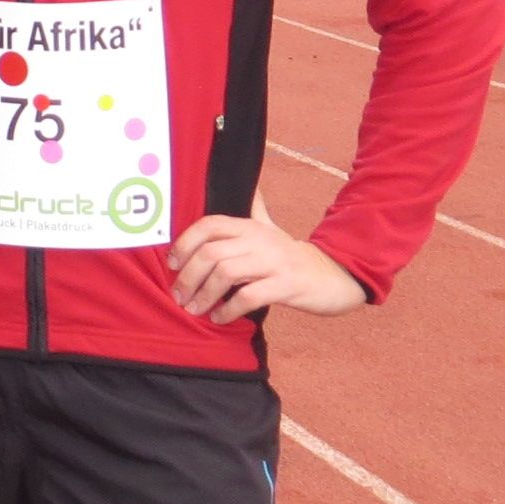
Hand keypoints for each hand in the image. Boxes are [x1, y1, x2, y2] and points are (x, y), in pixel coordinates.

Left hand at [168, 216, 365, 324]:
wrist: (332, 276)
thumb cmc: (291, 255)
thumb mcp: (271, 229)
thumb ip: (254, 209)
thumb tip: (247, 185)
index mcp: (250, 226)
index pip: (209, 225)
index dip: (185, 242)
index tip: (172, 263)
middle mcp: (259, 239)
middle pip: (211, 253)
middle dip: (189, 277)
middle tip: (179, 296)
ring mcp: (274, 262)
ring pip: (226, 274)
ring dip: (204, 295)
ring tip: (195, 309)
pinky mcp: (286, 285)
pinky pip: (248, 297)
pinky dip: (228, 309)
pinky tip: (220, 317)